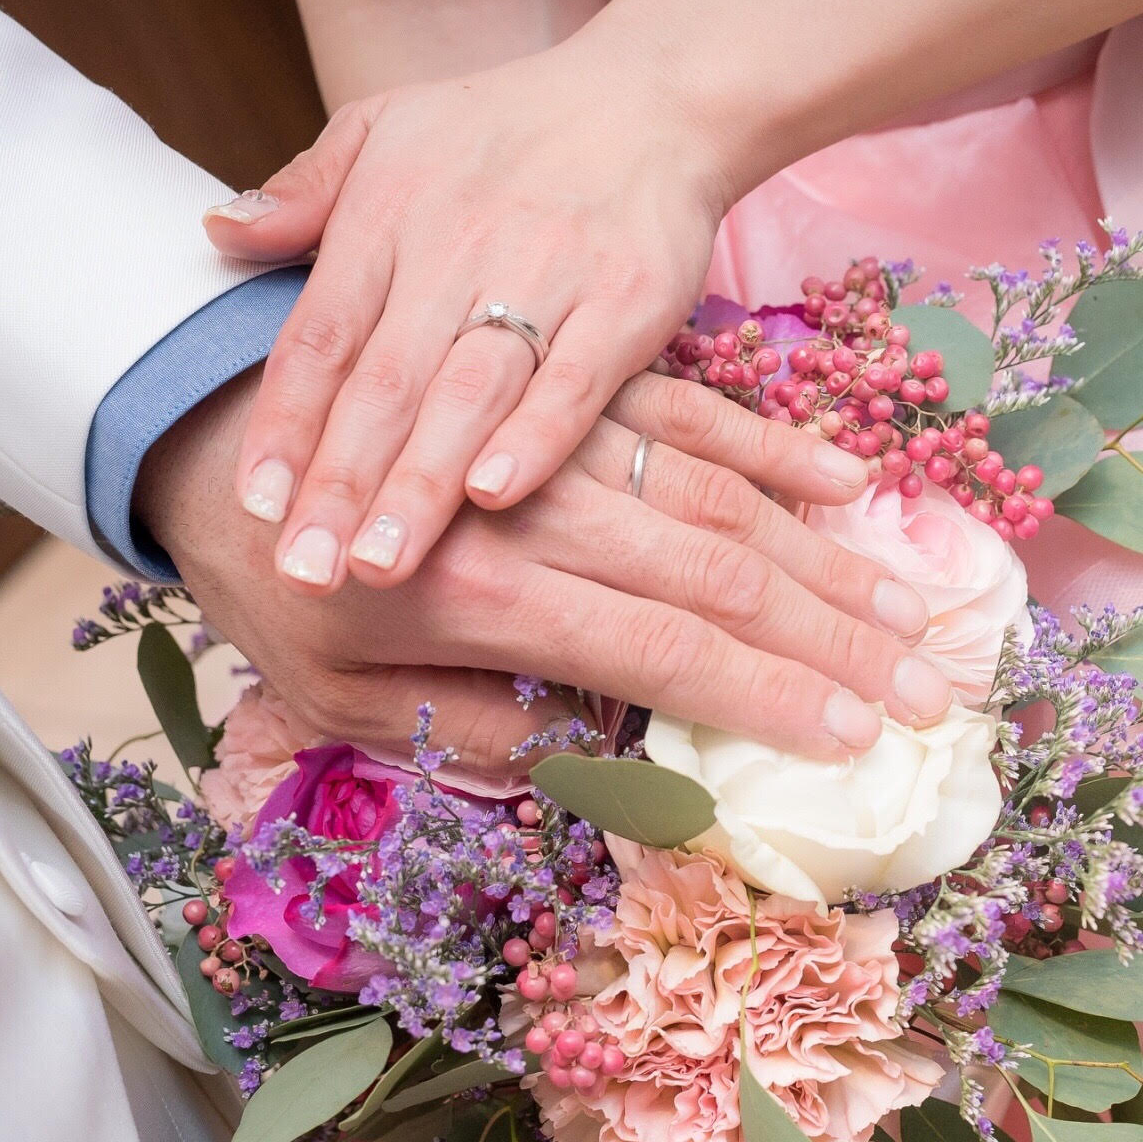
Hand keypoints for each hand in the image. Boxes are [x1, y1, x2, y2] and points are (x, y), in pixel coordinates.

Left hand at [137, 371, 950, 767]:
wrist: (214, 429)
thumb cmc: (281, 582)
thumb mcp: (340, 696)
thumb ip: (480, 730)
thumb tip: (606, 751)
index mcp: (486, 593)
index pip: (662, 648)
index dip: (765, 697)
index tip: (856, 737)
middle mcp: (544, 509)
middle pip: (718, 574)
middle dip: (833, 637)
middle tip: (929, 684)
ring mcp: (564, 439)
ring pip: (722, 495)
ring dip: (826, 557)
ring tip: (913, 608)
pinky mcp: (568, 390)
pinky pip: (688, 412)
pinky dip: (771, 449)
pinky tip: (847, 485)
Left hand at [203, 29, 725, 593]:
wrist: (650, 100)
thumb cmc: (509, 129)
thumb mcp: (389, 127)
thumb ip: (307, 190)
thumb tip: (216, 236)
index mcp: (389, 215)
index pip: (320, 336)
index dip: (285, 426)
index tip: (256, 508)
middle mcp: (457, 249)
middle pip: (384, 384)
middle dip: (341, 483)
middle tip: (306, 572)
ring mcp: (547, 277)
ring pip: (468, 392)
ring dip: (422, 482)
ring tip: (381, 564)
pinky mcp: (626, 303)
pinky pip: (576, 379)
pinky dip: (537, 436)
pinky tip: (495, 496)